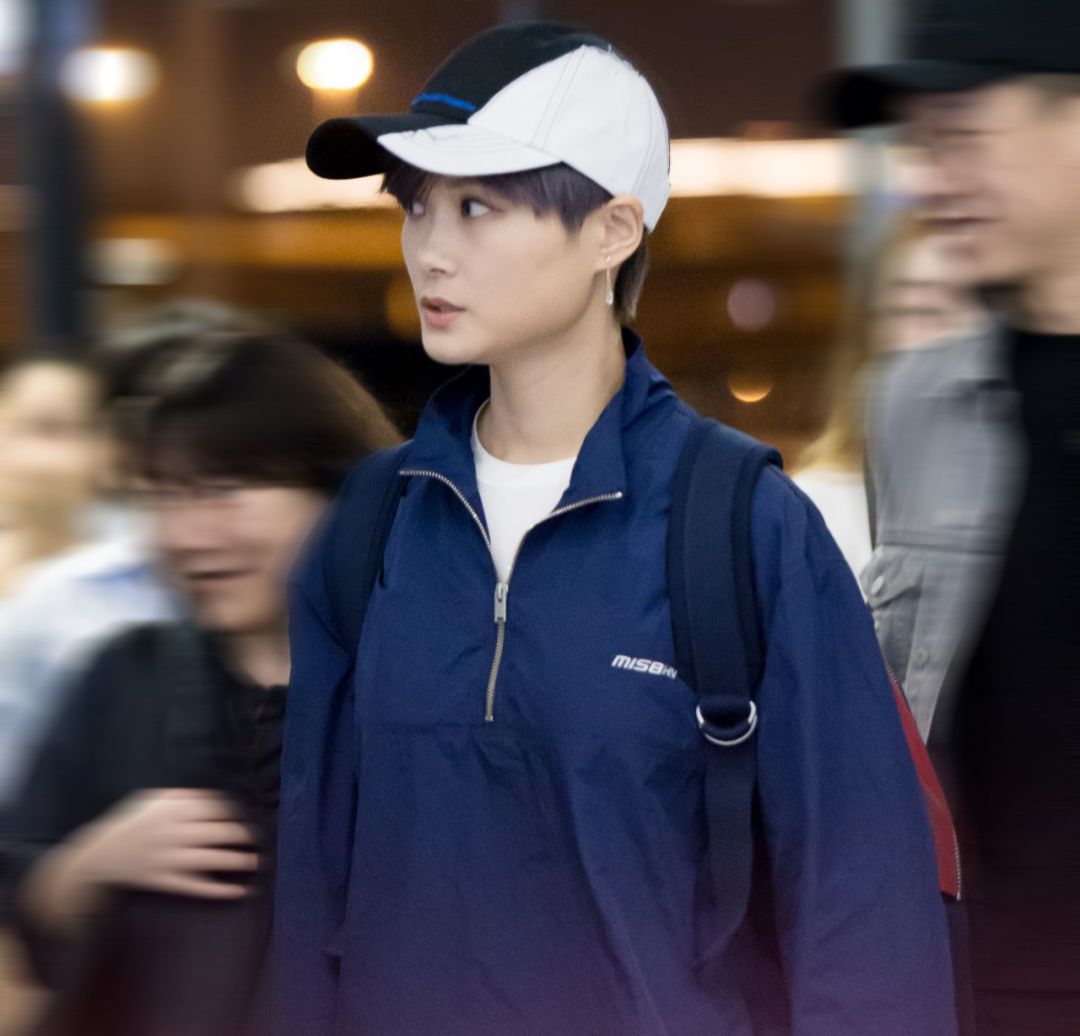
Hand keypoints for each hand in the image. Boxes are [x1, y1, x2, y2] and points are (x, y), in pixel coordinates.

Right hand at [76, 788, 258, 899]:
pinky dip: (219, 891)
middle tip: (258, 838)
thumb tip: (214, 795)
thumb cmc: (129, 823)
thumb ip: (183, 796)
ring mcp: (171, 859)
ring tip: (256, 861)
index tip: (248, 815)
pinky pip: (197, 887)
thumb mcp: (152, 799)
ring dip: (239, 861)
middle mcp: (176, 833)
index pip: (217, 808)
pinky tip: (238, 891)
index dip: (236, 812)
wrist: (99, 857)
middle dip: (244, 835)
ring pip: (213, 860)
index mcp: (174, 810)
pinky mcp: (166, 882)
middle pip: (221, 832)